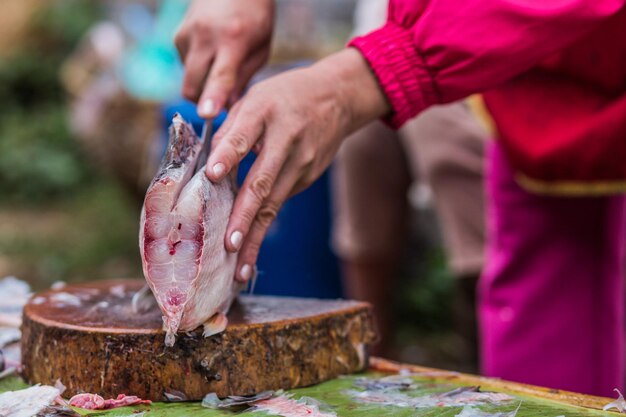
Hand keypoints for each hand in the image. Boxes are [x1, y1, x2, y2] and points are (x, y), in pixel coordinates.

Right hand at [174, 0, 273, 116]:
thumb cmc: (254, 20)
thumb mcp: (261, 50)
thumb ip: (243, 80)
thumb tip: (225, 108)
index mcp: (233, 40)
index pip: (221, 75)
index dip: (213, 97)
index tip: (207, 114)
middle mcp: (205, 36)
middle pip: (194, 86)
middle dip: (205, 102)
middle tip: (223, 101)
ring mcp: (187, 35)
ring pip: (189, 80)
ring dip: (203, 85)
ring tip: (221, 66)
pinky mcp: (177, 36)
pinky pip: (185, 67)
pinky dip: (198, 70)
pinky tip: (212, 53)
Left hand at [204, 49, 389, 280]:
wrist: (336, 97)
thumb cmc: (284, 97)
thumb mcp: (255, 98)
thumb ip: (230, 130)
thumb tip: (208, 168)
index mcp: (265, 111)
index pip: (244, 135)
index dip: (228, 155)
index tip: (212, 175)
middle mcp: (286, 139)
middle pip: (262, 181)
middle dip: (244, 216)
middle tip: (229, 244)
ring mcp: (302, 162)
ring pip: (274, 204)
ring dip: (256, 236)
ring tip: (241, 268)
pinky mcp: (308, 177)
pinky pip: (280, 202)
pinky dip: (264, 226)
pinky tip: (249, 248)